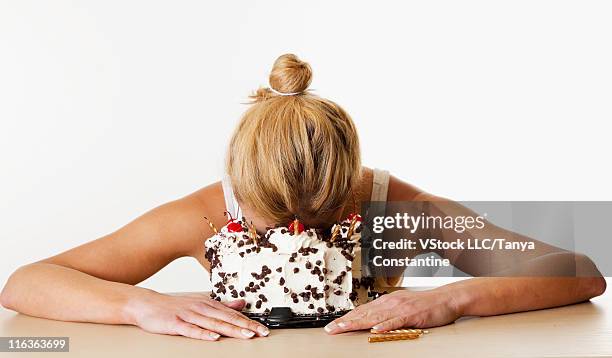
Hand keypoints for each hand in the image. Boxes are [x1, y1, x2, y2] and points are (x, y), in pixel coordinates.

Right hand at [124, 290, 268, 340]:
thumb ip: (221, 305)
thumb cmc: (174, 305)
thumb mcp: (200, 302)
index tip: (263, 328)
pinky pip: (191, 330)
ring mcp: (188, 315)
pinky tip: (214, 338)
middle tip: (261, 332)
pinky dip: (203, 334)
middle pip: (226, 318)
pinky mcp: (176, 323)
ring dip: (230, 329)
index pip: (232, 313)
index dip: (249, 321)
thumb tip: (242, 304)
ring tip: (245, 335)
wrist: (146, 304)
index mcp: (207, 304)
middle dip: (245, 326)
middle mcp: (200, 308)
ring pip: (213, 323)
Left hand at [324, 287, 462, 333]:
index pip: (362, 311)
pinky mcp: (412, 314)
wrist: (447, 298)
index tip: (333, 325)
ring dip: (358, 323)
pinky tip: (375, 329)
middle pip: (363, 313)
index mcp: (387, 301)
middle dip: (345, 322)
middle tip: (331, 329)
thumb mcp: (402, 307)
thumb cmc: (426, 305)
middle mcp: (390, 302)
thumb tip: (371, 321)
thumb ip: (387, 313)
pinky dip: (385, 325)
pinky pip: (396, 321)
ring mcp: (400, 308)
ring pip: (375, 317)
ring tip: (344, 328)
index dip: (346, 318)